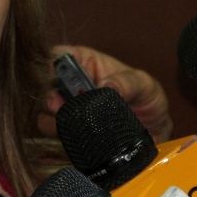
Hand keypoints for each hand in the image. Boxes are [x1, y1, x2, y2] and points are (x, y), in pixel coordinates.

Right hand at [40, 45, 172, 142]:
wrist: (152, 133)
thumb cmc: (148, 101)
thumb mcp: (145, 86)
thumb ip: (127, 83)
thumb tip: (105, 85)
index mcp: (84, 63)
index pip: (57, 56)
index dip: (50, 65)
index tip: (57, 79)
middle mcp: (70, 85)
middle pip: (43, 86)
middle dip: (49, 97)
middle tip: (60, 106)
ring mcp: (67, 110)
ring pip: (43, 112)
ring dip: (54, 120)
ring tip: (74, 126)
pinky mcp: (68, 132)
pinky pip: (51, 136)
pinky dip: (58, 139)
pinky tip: (74, 140)